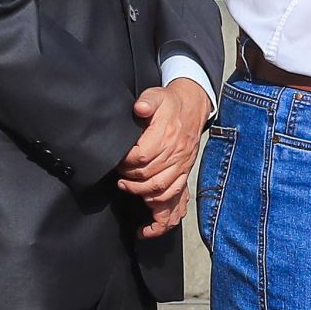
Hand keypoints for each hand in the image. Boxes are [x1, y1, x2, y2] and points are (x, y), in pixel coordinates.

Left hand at [117, 79, 211, 238]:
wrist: (193, 106)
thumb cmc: (171, 103)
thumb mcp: (157, 95)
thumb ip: (147, 101)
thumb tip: (139, 108)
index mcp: (167, 135)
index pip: (142, 157)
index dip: (125, 162)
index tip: (117, 160)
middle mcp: (176, 153)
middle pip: (149, 176)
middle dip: (130, 179)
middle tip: (118, 176)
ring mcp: (182, 165)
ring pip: (161, 190)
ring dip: (142, 194)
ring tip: (127, 189)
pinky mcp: (184, 172)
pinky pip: (176, 196)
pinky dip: (162, 209)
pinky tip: (148, 214)